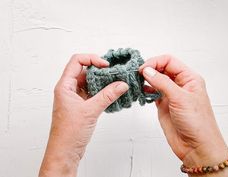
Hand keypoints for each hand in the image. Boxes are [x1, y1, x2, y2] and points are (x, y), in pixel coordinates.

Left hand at [39, 54, 128, 176]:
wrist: (65, 152)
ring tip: (116, 82)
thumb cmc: (68, 133)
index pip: (76, 62)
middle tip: (114, 73)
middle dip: (100, 70)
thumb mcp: (90, 111)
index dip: (92, 59)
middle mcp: (69, 90)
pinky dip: (103, 92)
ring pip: (90, 83)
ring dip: (103, 82)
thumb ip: (107, 96)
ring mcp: (76, 98)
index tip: (105, 65)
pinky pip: (93, 93)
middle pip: (85, 71)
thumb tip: (121, 84)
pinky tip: (112, 93)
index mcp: (64, 86)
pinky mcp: (82, 106)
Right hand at [140, 55, 227, 175]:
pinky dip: (145, 89)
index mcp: (189, 78)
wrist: (196, 146)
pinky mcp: (163, 104)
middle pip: (162, 68)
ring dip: (146, 79)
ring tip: (137, 81)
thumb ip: (162, 82)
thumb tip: (148, 70)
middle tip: (138, 74)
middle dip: (150, 69)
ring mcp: (171, 94)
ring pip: (156, 80)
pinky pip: (152, 92)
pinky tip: (140, 90)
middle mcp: (180, 84)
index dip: (155, 62)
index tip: (144, 68)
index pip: (169, 61)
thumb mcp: (180, 98)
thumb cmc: (198, 123)